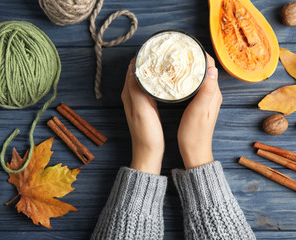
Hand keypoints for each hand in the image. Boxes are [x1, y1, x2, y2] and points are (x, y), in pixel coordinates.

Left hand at [121, 59, 163, 174]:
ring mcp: (140, 101)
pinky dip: (157, 81)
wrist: (148, 152)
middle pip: (139, 72)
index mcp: (129, 93)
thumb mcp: (141, 110)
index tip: (153, 48)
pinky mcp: (148, 106)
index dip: (141, 57)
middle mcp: (132, 95)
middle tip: (163, 52)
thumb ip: (137, 90)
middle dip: (149, 61)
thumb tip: (135, 68)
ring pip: (146, 79)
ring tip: (166, 62)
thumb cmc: (145, 133)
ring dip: (154, 70)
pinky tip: (166, 80)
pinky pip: (152, 88)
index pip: (132, 69)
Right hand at [177, 53, 221, 168]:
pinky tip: (178, 77)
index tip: (187, 46)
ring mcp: (206, 99)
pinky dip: (188, 77)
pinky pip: (196, 84)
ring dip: (191, 67)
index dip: (200, 54)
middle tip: (179, 50)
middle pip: (205, 69)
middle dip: (194, 57)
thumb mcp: (199, 112)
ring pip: (200, 76)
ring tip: (177, 59)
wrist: (195, 152)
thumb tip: (212, 69)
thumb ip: (206, 91)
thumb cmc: (195, 134)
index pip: (210, 66)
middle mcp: (212, 94)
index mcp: (213, 94)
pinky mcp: (199, 103)